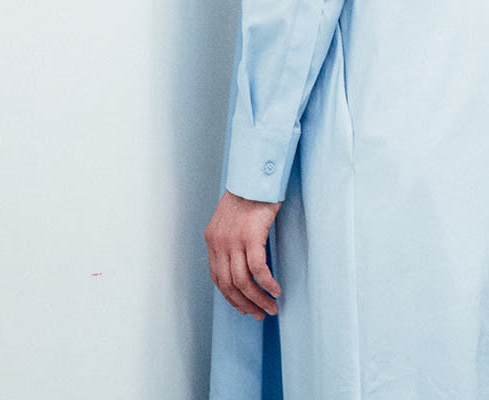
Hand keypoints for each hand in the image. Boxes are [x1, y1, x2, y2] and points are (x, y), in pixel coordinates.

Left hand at [205, 191, 281, 320]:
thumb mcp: (231, 219)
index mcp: (212, 240)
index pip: (217, 279)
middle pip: (229, 285)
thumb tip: (242, 262)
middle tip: (260, 315)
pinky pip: (258, 269)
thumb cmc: (249, 195)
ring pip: (243, 281)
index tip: (244, 307)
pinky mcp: (251, 236)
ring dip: (258, 299)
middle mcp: (219, 243)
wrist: (255, 175)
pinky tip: (276, 290)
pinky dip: (267, 284)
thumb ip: (231, 240)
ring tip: (271, 308)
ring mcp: (234, 240)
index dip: (231, 297)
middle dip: (245, 305)